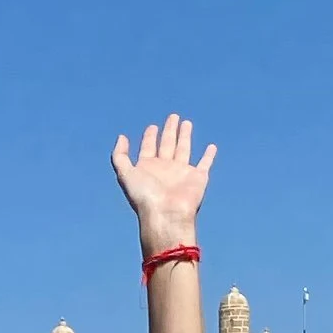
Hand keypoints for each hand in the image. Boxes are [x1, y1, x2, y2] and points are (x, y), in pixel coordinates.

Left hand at [111, 114, 215, 249]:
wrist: (166, 215)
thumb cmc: (145, 197)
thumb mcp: (125, 174)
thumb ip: (120, 156)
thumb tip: (121, 137)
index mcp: (148, 167)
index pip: (149, 147)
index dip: (150, 136)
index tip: (152, 126)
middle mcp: (165, 169)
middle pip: (167, 144)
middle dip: (169, 130)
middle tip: (173, 116)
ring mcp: (182, 172)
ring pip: (184, 149)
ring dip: (185, 136)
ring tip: (186, 123)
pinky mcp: (198, 177)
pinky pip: (205, 164)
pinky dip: (209, 156)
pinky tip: (212, 147)